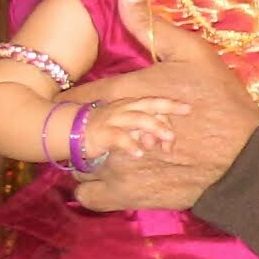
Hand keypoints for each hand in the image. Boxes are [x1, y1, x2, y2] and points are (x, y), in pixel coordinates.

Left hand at [70, 0, 258, 211]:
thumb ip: (153, 25)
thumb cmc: (223, 104)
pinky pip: (87, 195)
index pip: (74, 95)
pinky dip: (93, 189)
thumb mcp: (196, 55)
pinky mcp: (125, 194)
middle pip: (71, 129)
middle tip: (93, 127)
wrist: (247, 159)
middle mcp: (112, 128)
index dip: (73, 98)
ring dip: (87, 157)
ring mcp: (116, 165)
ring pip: (76, 162)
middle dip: (79, 128)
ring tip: (106, 152)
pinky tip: (109, 178)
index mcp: (125, 91)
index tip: (79, 101)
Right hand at [70, 95, 185, 161]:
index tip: (189, 110)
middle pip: (148, 105)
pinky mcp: (102, 133)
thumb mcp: (128, 128)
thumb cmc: (105, 129)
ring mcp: (112, 120)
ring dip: (154, 127)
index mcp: (131, 106)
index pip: (154, 103)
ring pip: (136, 119)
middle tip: (187, 110)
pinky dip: (129, 145)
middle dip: (168, 106)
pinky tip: (139, 154)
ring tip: (169, 138)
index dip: (171, 107)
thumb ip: (145, 132)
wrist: (70, 130)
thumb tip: (161, 142)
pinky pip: (118, 138)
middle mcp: (123, 109)